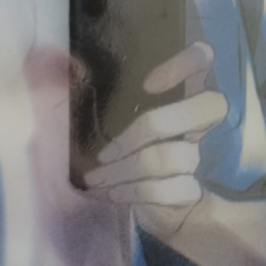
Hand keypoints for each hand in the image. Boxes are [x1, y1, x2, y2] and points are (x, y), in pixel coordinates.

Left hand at [84, 42, 226, 241]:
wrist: (161, 206)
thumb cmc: (128, 147)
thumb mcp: (112, 115)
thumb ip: (93, 89)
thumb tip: (55, 60)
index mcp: (181, 92)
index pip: (202, 59)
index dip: (184, 64)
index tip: (148, 84)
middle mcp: (197, 119)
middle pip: (209, 106)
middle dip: (149, 127)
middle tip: (107, 150)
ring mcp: (197, 155)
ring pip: (169, 155)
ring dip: (123, 169)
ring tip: (96, 178)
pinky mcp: (191, 189)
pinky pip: (166, 189)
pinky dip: (132, 192)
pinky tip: (111, 193)